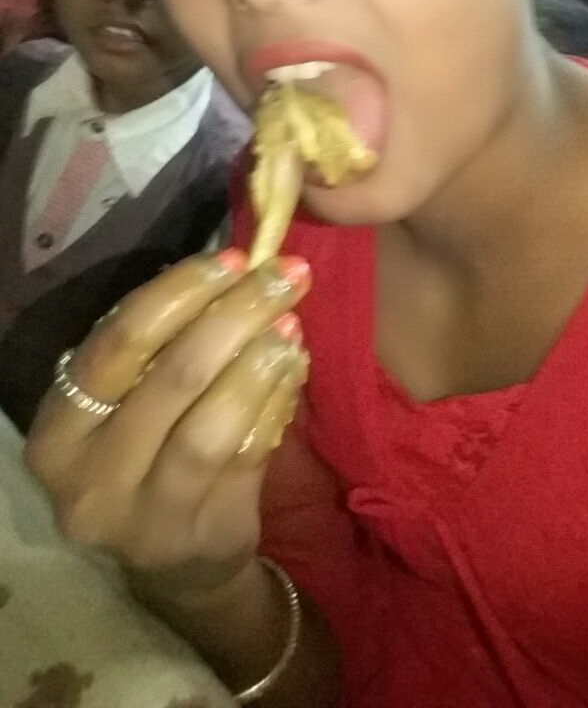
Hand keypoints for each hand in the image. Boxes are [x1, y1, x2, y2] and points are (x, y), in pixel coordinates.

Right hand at [25, 251, 309, 574]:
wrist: (178, 562)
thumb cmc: (151, 453)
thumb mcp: (130, 403)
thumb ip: (162, 344)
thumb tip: (233, 268)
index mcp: (60, 432)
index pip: (119, 343)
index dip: (181, 292)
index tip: (234, 258)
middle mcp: (90, 480)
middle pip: (173, 377)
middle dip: (236, 314)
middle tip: (283, 276)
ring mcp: (147, 517)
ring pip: (212, 424)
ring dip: (259, 362)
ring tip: (290, 323)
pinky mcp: (204, 536)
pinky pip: (249, 455)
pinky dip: (277, 402)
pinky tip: (294, 366)